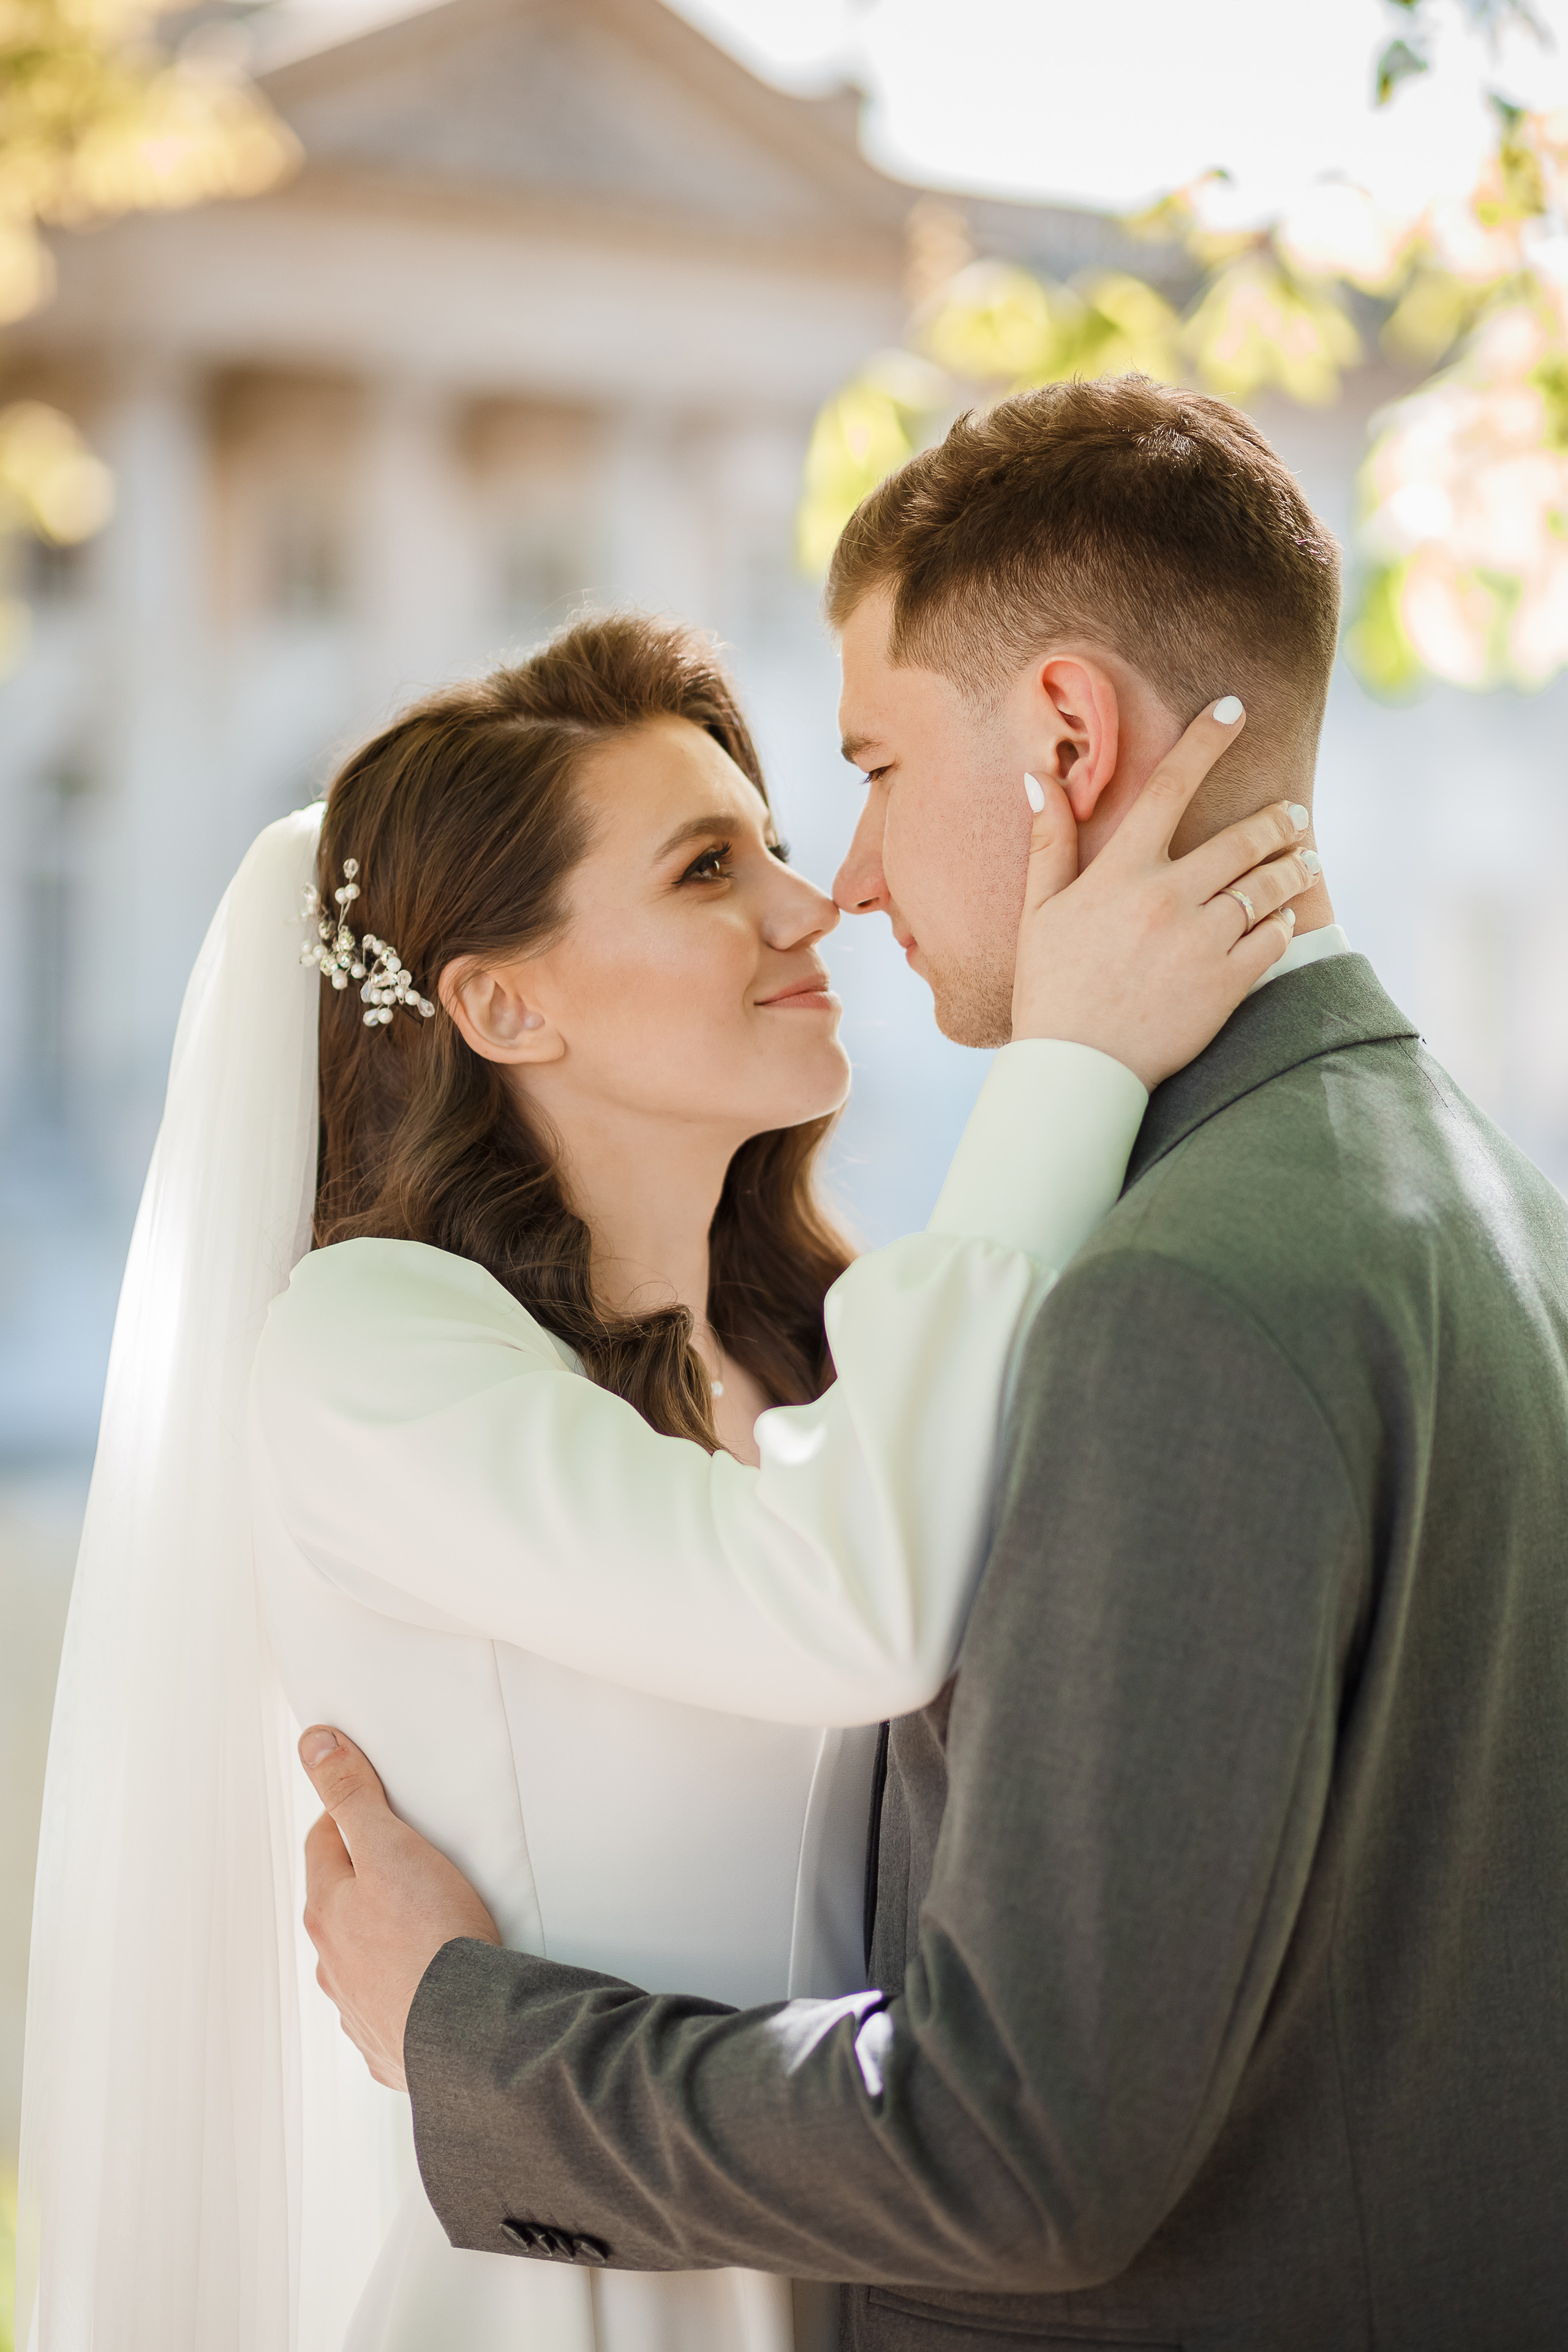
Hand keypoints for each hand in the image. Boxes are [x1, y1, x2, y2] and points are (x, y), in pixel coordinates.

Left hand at [298, 1725, 500, 2092]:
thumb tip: (314, 1746)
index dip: (349, 1816)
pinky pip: (391, 2006)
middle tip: (410, 1860)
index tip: (378, 1807)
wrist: (468, 2036)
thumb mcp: (390, 1846)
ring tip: (429, 1925)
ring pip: (362, 1957)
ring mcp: (358, 2007)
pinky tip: (436, 1982)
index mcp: (327, 1910)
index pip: (324, 1842)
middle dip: (366, 1877)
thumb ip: (352, 1794)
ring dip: (383, 1938)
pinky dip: (407, 1989)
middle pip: (340, 1902)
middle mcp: (332, 1962)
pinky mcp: (392, 2045)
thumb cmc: (432, 1941)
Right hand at [1011, 700, 1315, 1088]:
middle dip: (1279, 819)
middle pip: (1244, 838)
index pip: (1169, 787)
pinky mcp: (1228, 983)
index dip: (1205, 740)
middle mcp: (1167, 899)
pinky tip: (1285, 918)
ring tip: (1306, 860)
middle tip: (1294, 813)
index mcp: (1121, 874)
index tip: (1234, 708)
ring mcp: (1202, 941)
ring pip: (1269, 886)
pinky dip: (1285, 922)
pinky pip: (1275, 938)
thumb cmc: (1051, 987)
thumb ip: (1049, 841)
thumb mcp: (1039, 911)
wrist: (1077, 1070)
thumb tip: (1039, 777)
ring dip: (1296, 866)